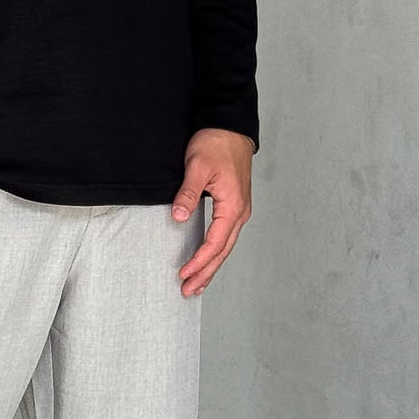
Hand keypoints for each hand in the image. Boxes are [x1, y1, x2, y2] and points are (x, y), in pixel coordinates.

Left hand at [173, 128, 253, 296]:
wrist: (230, 127)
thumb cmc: (216, 143)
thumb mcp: (197, 167)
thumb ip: (188, 193)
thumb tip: (179, 216)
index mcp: (233, 206)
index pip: (215, 243)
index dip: (199, 261)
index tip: (184, 274)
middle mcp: (239, 212)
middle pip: (223, 252)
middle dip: (206, 273)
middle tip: (189, 291)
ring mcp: (239, 210)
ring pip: (226, 247)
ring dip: (211, 267)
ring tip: (197, 285)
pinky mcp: (234, 206)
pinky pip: (225, 236)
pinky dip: (216, 252)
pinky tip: (207, 261)